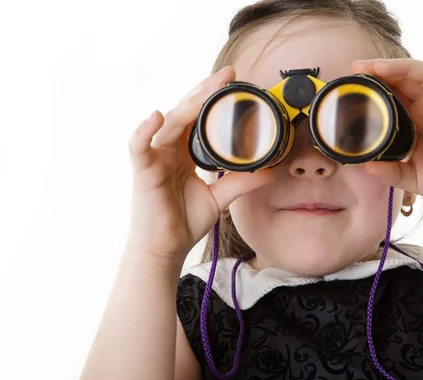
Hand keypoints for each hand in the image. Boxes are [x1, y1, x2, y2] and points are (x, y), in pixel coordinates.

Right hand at [125, 66, 272, 261]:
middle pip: (186, 112)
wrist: (166, 248)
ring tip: (208, 88)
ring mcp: (155, 157)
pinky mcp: (143, 170)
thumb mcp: (220, 198)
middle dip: (206, 92)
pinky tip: (157, 116)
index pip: (199, 119)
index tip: (235, 84)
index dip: (214, 100)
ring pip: (170, 123)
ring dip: (188, 104)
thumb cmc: (184, 221)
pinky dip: (145, 130)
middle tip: (228, 75)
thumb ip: (241, 182)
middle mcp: (169, 149)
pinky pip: (139, 145)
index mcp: (185, 152)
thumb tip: (269, 172)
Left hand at [352, 58, 422, 208]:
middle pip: (406, 77)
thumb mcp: (410, 178)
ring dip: (406, 69)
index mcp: (415, 117)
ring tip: (383, 67)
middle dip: (383, 68)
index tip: (351, 77)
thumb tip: (363, 166)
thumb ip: (388, 172)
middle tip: (360, 67)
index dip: (374, 81)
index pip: (393, 90)